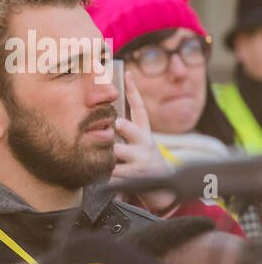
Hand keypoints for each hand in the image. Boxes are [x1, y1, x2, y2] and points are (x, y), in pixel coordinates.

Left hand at [111, 70, 174, 213]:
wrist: (165, 190)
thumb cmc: (143, 162)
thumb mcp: (139, 144)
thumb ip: (125, 132)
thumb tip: (109, 117)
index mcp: (145, 132)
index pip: (139, 108)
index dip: (133, 90)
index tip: (127, 73)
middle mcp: (144, 142)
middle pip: (128, 128)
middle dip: (119, 126)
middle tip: (115, 124)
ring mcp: (140, 159)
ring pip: (115, 150)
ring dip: (105, 153)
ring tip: (100, 156)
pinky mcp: (135, 176)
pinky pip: (110, 171)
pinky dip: (103, 174)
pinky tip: (99, 176)